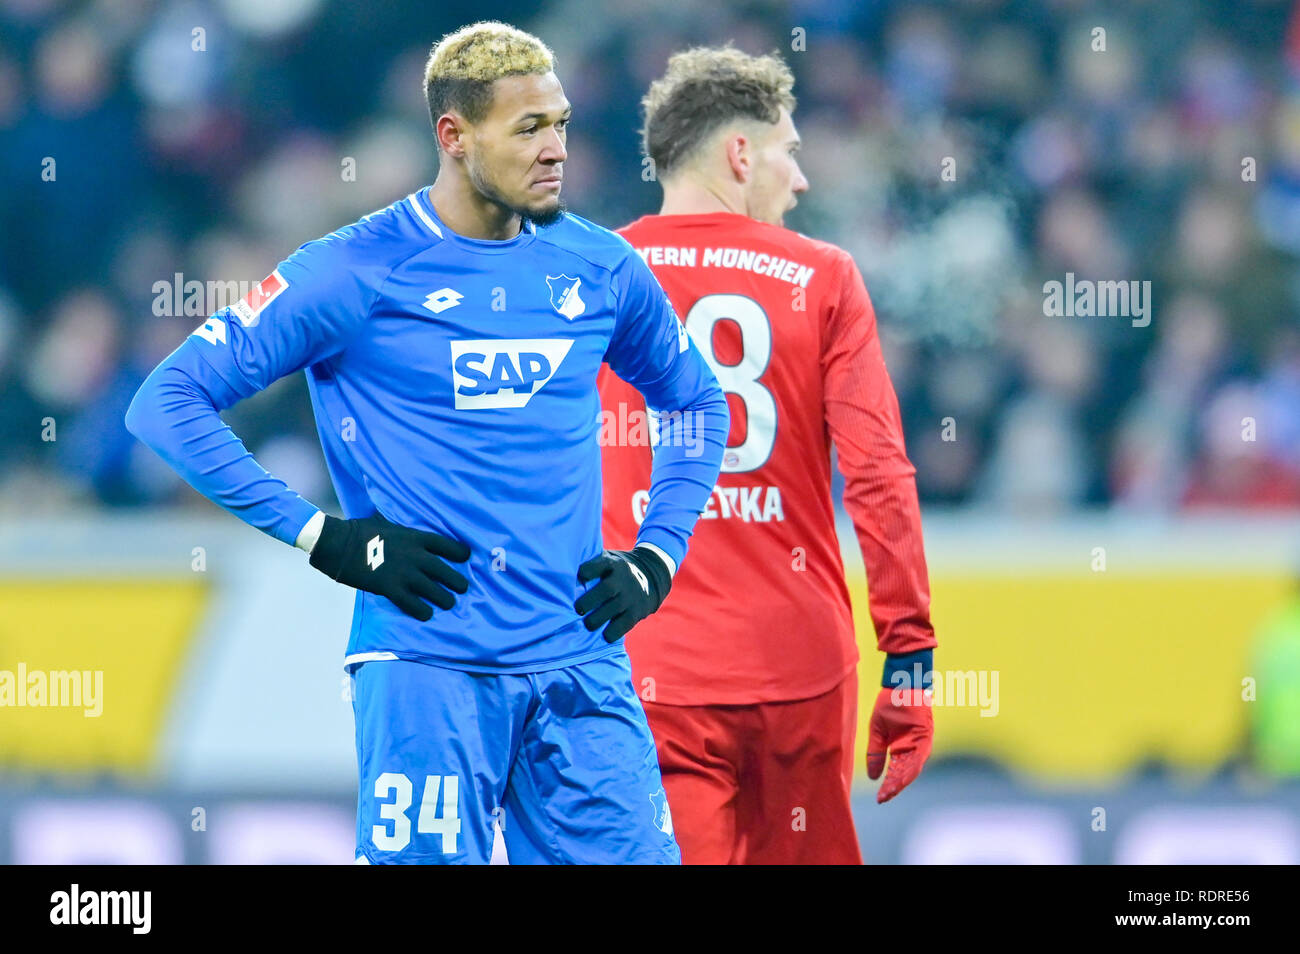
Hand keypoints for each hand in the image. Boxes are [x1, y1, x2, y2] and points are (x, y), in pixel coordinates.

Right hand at [308, 513, 469, 620]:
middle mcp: (414, 555)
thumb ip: (402, 530)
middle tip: (463, 587)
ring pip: (433, 590)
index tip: (466, 557)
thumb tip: (404, 527)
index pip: (446, 545)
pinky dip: (422, 610)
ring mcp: (404, 573)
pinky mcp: (391, 588)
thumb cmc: (360, 530)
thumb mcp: (388, 523)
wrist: (339, 544)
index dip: (459, 552)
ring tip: (449, 603)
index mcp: (415, 537)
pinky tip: (426, 614)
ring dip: (444, 598)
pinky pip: (413, 604)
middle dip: (457, 581)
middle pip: (445, 570)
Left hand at [574, 547, 670, 642]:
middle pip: (607, 589)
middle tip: (578, 609)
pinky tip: (604, 635)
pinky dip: (613, 632)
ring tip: (587, 625)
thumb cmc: (617, 571)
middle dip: (589, 601)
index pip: (600, 564)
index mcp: (613, 564)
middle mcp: (624, 578)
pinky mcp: (637, 611)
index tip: (578, 579)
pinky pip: (625, 624)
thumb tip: (561, 576)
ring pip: (615, 608)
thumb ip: (591, 566)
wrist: (652, 574)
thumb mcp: (608, 560)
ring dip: (598, 619)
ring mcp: (632, 595)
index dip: (587, 571)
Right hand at [866, 687, 932, 803]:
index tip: (878, 798)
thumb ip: (875, 754)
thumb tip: (873, 778)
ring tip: (891, 792)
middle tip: (883, 799)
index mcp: (900, 748)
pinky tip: (902, 778)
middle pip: (903, 773)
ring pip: (912, 769)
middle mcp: (911, 749)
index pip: (894, 772)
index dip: (887, 785)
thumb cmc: (889, 704)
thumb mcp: (877, 732)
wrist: (900, 684)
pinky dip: (911, 769)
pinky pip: (918, 757)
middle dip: (893, 787)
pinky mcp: (925, 737)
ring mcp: (919, 744)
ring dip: (902, 781)